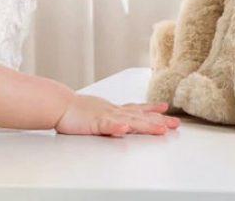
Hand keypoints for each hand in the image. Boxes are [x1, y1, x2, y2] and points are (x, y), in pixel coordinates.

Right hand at [55, 94, 180, 136]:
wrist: (58, 104)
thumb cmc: (75, 110)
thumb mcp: (97, 113)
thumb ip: (109, 118)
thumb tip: (119, 123)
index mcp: (114, 110)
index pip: (137, 109)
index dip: (152, 109)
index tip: (165, 108)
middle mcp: (113, 111)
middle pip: (140, 117)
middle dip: (159, 120)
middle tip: (175, 123)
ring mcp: (105, 116)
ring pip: (129, 121)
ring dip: (146, 125)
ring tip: (160, 129)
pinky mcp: (95, 122)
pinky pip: (108, 126)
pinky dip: (117, 127)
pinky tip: (126, 129)